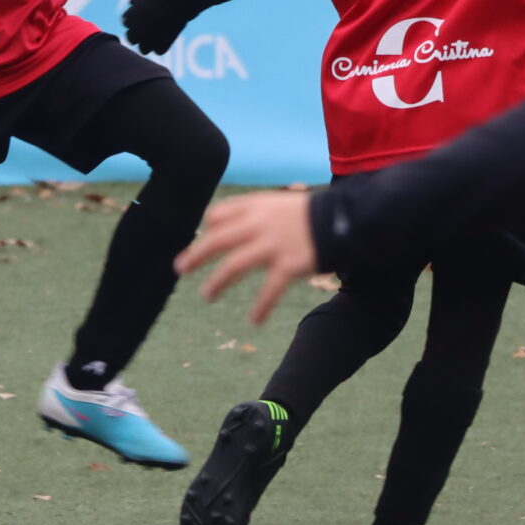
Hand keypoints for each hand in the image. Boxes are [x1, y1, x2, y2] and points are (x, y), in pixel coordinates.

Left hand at [121, 0, 196, 55]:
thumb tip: (132, 4)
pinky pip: (159, 51)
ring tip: (157, 36)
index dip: (134, 20)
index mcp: (130, 17)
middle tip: (148, 28)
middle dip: (138, 35)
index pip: (126, 23)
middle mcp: (136, 31)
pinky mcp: (163, 44)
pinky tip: (167, 38)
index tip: (143, 16)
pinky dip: (162, 46)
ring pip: (143, 50)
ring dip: (149, 44)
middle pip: (131, 39)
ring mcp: (149, 39)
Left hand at [174, 192, 318, 323]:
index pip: (218, 215)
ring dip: (217, 282)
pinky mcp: (289, 264)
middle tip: (180, 269)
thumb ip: (254, 213)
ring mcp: (272, 244)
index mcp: (255, 206)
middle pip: (217, 240)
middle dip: (196, 255)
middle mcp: (259, 224)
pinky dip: (260, 307)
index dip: (207, 229)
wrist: (344, 217)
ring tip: (206, 295)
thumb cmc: (311, 213)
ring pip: (234, 265)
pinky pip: (269, 290)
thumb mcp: (278, 203)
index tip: (201, 242)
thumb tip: (226, 224)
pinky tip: (253, 321)